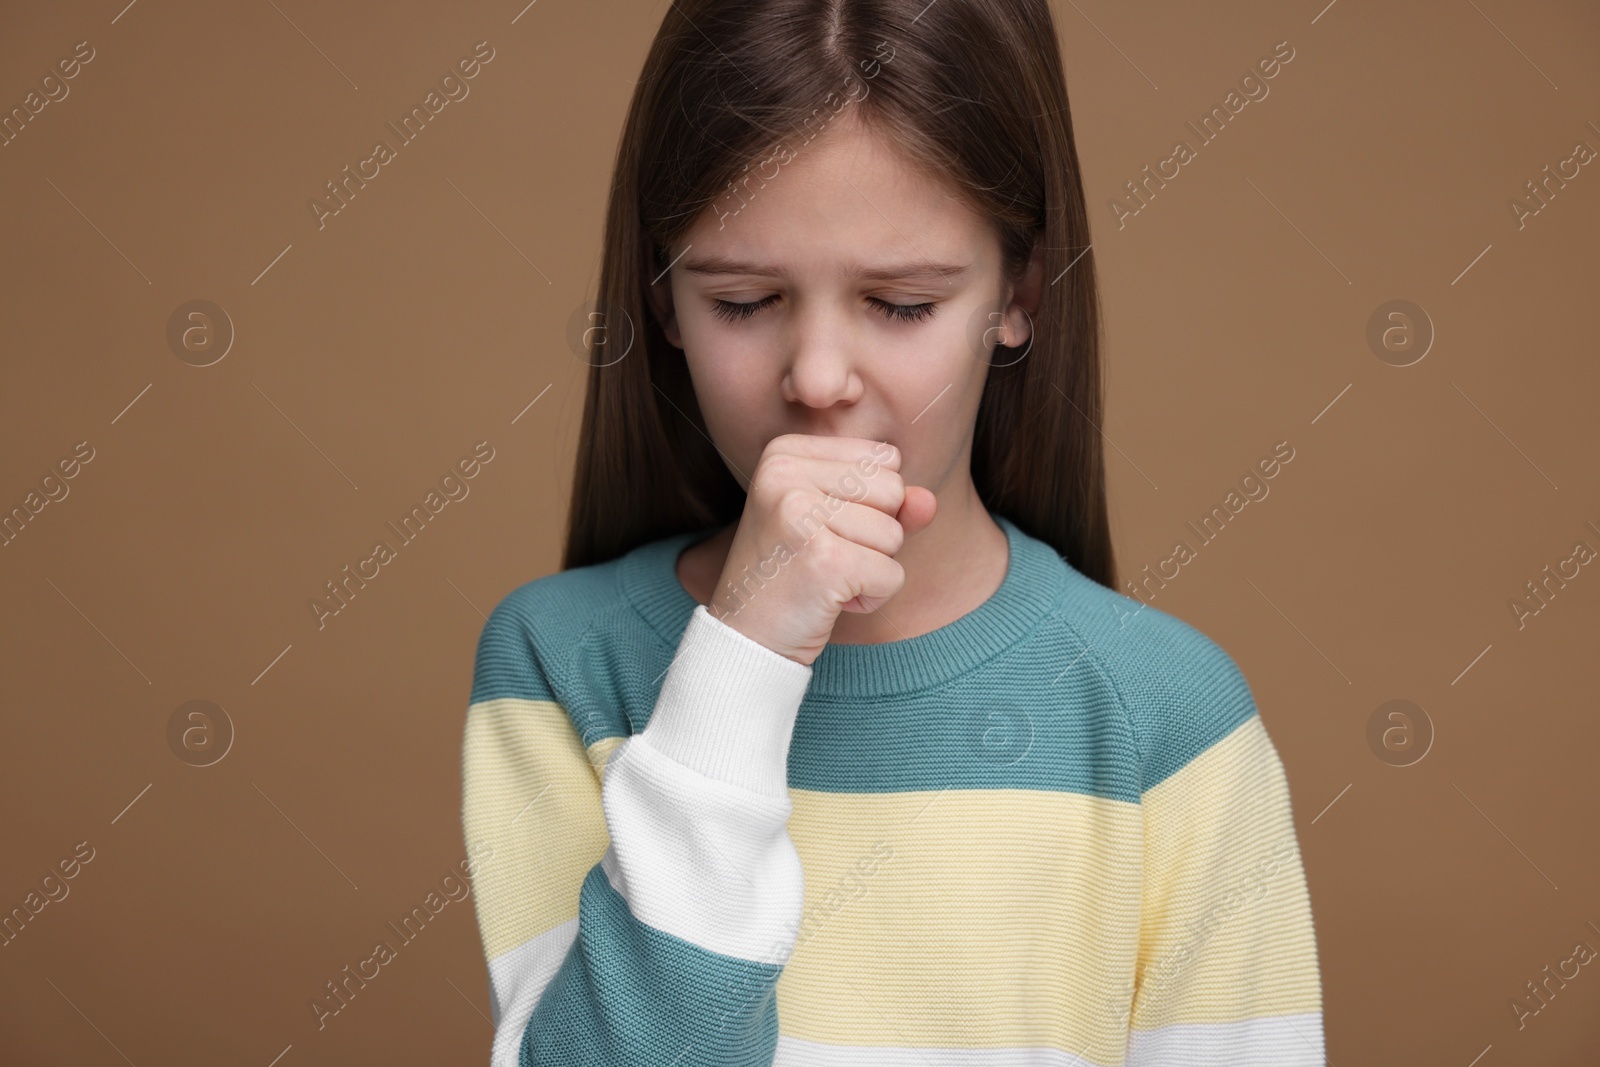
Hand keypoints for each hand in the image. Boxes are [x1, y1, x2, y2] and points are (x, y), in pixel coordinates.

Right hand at [707, 434, 937, 664]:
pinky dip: (872, 598)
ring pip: (894, 534)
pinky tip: (831, 601)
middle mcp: (785, 473)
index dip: (872, 504)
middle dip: (876, 535)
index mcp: (785, 452)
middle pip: (893, 490)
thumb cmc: (793, 575)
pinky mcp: (823, 559)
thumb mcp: (839, 524)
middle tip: (825, 557)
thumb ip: (889, 504)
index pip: (884, 458)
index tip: (823, 530)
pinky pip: (892, 575)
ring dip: (872, 569)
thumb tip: (928, 500)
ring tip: (825, 579)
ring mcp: (800, 514)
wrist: (746, 638)